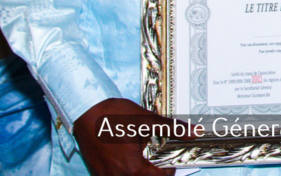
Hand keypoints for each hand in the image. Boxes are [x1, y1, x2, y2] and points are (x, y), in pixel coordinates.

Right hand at [73, 98, 199, 175]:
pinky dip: (127, 171)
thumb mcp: (147, 120)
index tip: (172, 159)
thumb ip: (173, 129)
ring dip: (141, 172)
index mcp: (132, 169)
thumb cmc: (114, 115)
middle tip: (161, 159)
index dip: (170, 170)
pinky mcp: (97, 173)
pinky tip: (129, 156)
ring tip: (145, 156)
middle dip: (155, 173)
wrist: (84, 111)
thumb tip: (196, 131)